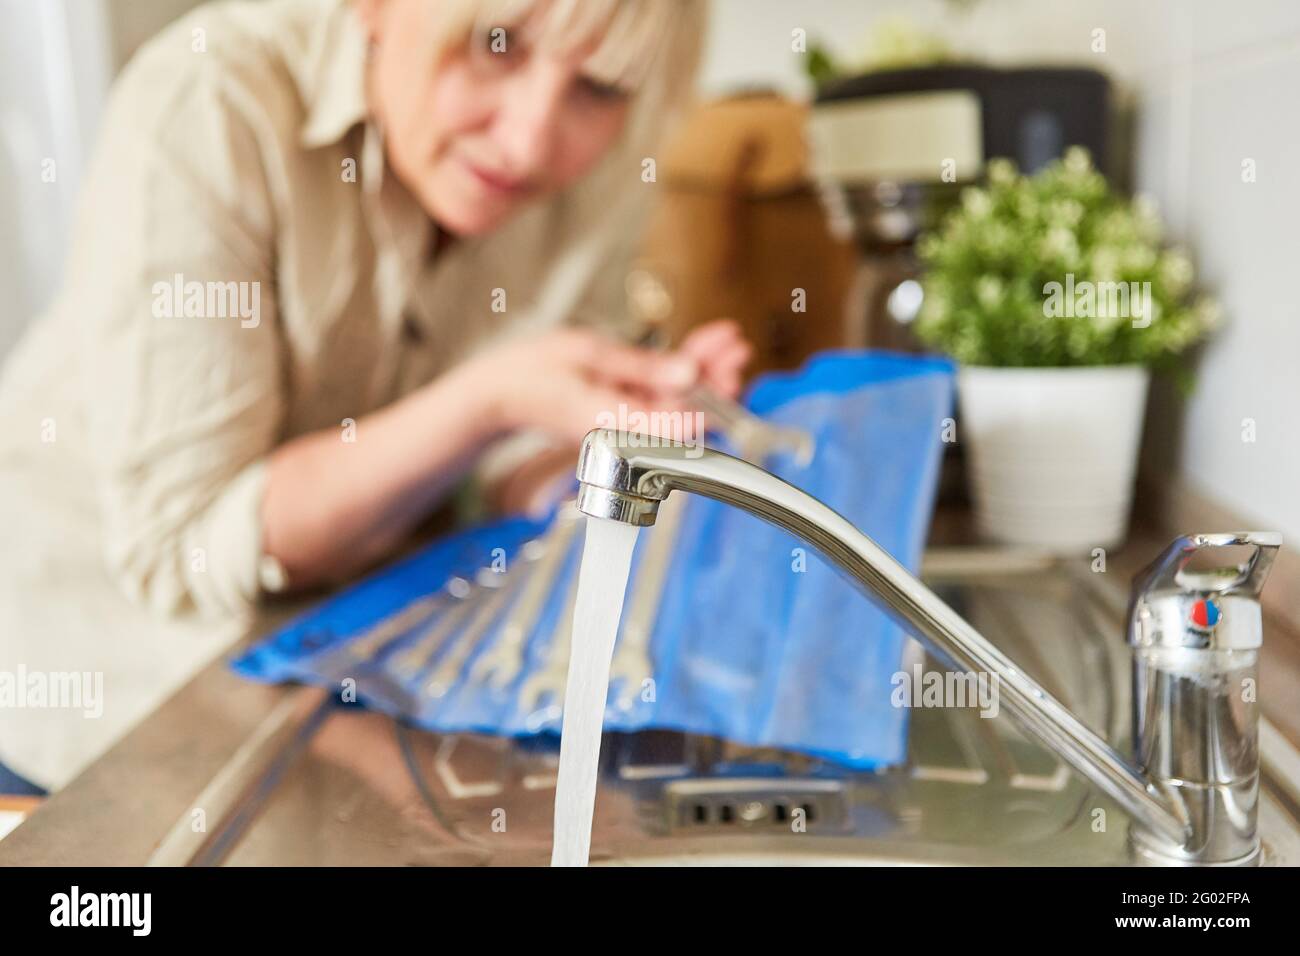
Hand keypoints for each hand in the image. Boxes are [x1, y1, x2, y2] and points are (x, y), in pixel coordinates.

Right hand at [468, 324, 748, 445]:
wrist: (498, 393)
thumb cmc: (531, 372)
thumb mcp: (588, 354)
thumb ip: (641, 367)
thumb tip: (687, 373)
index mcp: (609, 423)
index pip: (673, 423)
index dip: (708, 401)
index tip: (729, 371)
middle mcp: (620, 435)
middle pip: (682, 413)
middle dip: (713, 379)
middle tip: (736, 348)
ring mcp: (621, 431)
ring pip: (676, 406)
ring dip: (702, 374)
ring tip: (726, 343)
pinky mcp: (621, 422)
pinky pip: (659, 402)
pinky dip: (679, 378)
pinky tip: (697, 353)